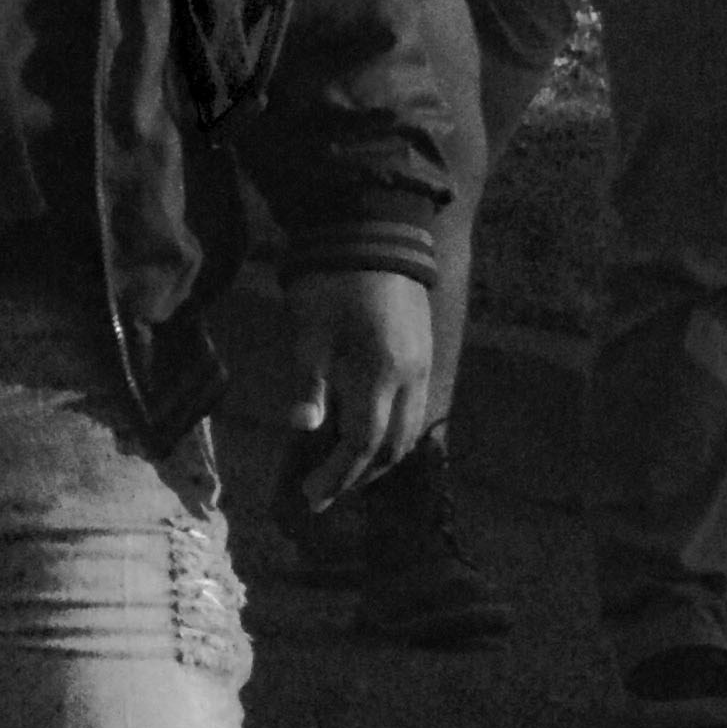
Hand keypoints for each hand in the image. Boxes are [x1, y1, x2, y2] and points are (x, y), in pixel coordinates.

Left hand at [283, 267, 433, 501]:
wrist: (373, 232)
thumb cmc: (332, 281)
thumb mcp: (309, 330)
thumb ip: (309, 382)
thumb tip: (303, 427)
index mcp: (381, 373)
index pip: (364, 442)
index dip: (338, 474)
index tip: (310, 495)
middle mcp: (412, 376)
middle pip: (394, 446)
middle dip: (359, 475)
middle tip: (324, 492)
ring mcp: (423, 365)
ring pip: (410, 431)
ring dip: (379, 458)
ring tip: (344, 472)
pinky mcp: (423, 353)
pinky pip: (414, 410)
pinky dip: (392, 434)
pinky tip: (368, 435)